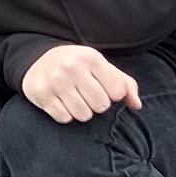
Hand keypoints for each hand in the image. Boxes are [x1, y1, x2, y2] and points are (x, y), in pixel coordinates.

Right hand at [20, 42, 143, 123]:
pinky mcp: (42, 94)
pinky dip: (66, 115)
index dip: (113, 95)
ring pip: (83, 115)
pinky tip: (62, 103)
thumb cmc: (79, 66)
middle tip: (88, 96)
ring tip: (76, 100)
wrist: (39, 59)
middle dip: (97, 104)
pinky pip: (64, 118)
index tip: (104, 89)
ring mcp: (55, 81)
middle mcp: (72, 67)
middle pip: (100, 105)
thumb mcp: (102, 67)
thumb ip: (125, 84)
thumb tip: (136, 105)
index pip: (117, 91)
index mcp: (91, 58)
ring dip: (82, 112)